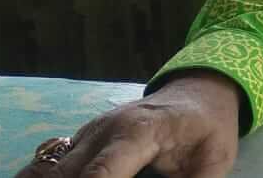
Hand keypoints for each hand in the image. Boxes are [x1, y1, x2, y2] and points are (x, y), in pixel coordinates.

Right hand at [14, 70, 242, 177]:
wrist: (198, 92)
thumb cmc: (209, 126)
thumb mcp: (215, 159)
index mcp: (139, 131)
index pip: (101, 173)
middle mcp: (104, 129)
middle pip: (66, 174)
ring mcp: (87, 133)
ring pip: (47, 169)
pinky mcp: (79, 140)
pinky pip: (48, 165)